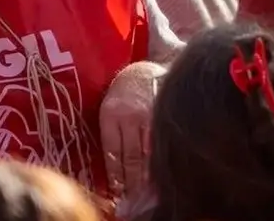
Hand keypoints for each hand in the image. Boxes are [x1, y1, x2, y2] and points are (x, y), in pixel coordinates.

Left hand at [99, 61, 161, 197]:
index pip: (112, 153)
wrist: (143, 70)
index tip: (117, 195)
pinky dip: (160, 162)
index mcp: (110, 115)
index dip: (115, 177)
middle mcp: (130, 116)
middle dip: (131, 184)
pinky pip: (162, 143)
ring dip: (146, 178)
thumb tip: (113, 174)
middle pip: (131, 158)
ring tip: (146, 198)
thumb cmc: (121, 95)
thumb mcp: (108, 112)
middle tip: (132, 204)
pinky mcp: (166, 115)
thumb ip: (111, 138)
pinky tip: (160, 176)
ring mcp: (151, 115)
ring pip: (149, 153)